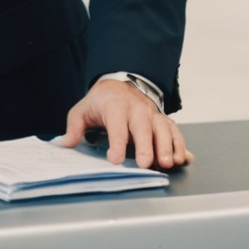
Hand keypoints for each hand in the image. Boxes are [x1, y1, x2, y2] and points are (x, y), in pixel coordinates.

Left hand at [58, 79, 191, 169]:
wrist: (122, 83)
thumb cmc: (102, 101)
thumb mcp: (83, 110)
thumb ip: (74, 127)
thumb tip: (65, 144)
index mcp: (116, 105)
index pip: (117, 125)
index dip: (117, 143)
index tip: (115, 159)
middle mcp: (137, 109)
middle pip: (144, 127)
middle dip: (147, 146)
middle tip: (147, 164)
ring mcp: (153, 114)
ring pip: (164, 129)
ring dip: (168, 147)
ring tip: (169, 163)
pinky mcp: (163, 120)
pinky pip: (175, 132)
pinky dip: (181, 146)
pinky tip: (184, 159)